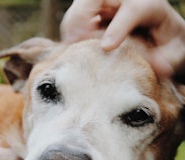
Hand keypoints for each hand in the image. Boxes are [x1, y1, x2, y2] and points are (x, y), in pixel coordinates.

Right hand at [61, 0, 184, 77]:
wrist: (159, 32)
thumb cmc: (166, 44)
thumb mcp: (175, 52)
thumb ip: (169, 59)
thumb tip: (159, 67)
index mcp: (149, 4)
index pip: (132, 8)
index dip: (117, 28)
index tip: (106, 47)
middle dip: (83, 19)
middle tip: (77, 45)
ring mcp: (109, 2)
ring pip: (81, 3)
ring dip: (73, 25)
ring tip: (72, 48)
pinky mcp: (96, 9)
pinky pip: (77, 13)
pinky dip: (71, 29)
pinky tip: (73, 47)